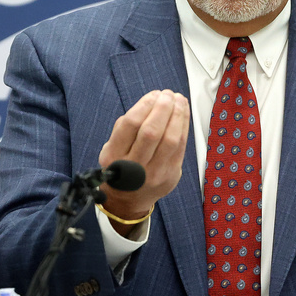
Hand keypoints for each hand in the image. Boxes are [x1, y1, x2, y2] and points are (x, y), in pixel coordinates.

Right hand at [97, 90, 189, 232]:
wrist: (128, 201)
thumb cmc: (121, 167)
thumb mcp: (111, 148)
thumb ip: (125, 127)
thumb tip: (151, 101)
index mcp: (114, 157)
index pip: (130, 125)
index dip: (145, 105)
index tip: (153, 94)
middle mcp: (134, 167)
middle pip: (152, 132)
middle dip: (163, 108)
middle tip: (168, 94)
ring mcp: (154, 173)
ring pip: (170, 139)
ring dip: (178, 115)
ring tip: (179, 100)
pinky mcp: (171, 175)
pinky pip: (182, 147)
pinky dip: (184, 127)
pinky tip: (184, 114)